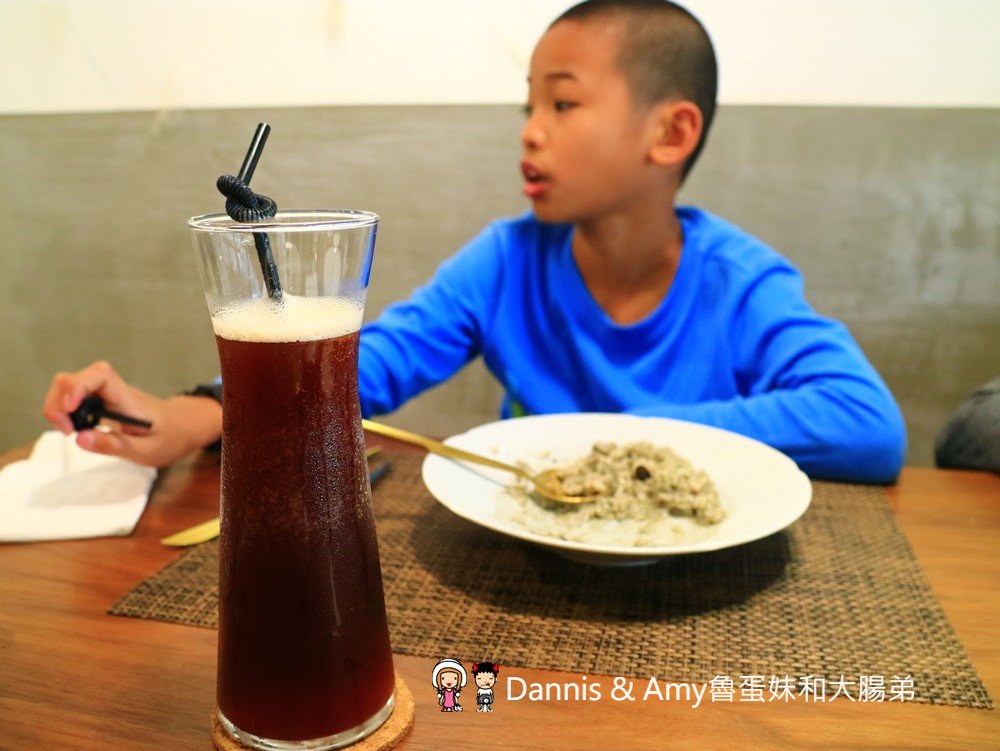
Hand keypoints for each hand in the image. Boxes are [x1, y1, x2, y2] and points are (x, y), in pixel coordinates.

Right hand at [42, 361, 222, 467]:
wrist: (183, 427)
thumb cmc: (169, 438)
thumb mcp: (146, 451)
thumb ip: (114, 445)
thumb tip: (79, 438)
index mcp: (128, 399)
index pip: (101, 374)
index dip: (79, 387)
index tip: (70, 412)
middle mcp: (114, 391)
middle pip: (75, 378)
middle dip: (59, 402)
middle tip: (67, 431)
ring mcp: (106, 394)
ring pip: (70, 386)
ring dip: (59, 407)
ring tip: (70, 431)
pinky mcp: (101, 401)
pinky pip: (75, 397)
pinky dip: (66, 411)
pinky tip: (76, 428)